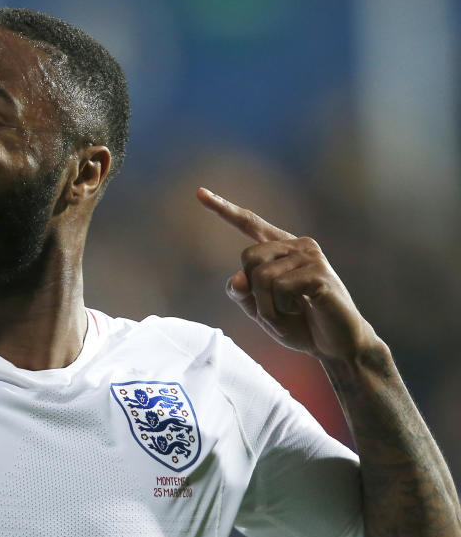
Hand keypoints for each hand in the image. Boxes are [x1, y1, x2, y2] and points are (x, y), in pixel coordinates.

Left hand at [197, 187, 377, 362]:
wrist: (336, 344)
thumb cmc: (299, 323)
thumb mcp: (260, 309)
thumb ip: (242, 293)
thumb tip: (237, 278)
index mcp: (280, 249)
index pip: (249, 223)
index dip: (223, 209)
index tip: (200, 192)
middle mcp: (296, 245)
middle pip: (248, 257)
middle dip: (254, 291)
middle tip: (276, 308)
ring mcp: (310, 256)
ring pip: (262, 276)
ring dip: (268, 306)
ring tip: (290, 312)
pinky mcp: (319, 272)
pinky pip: (279, 287)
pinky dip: (281, 308)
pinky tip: (302, 310)